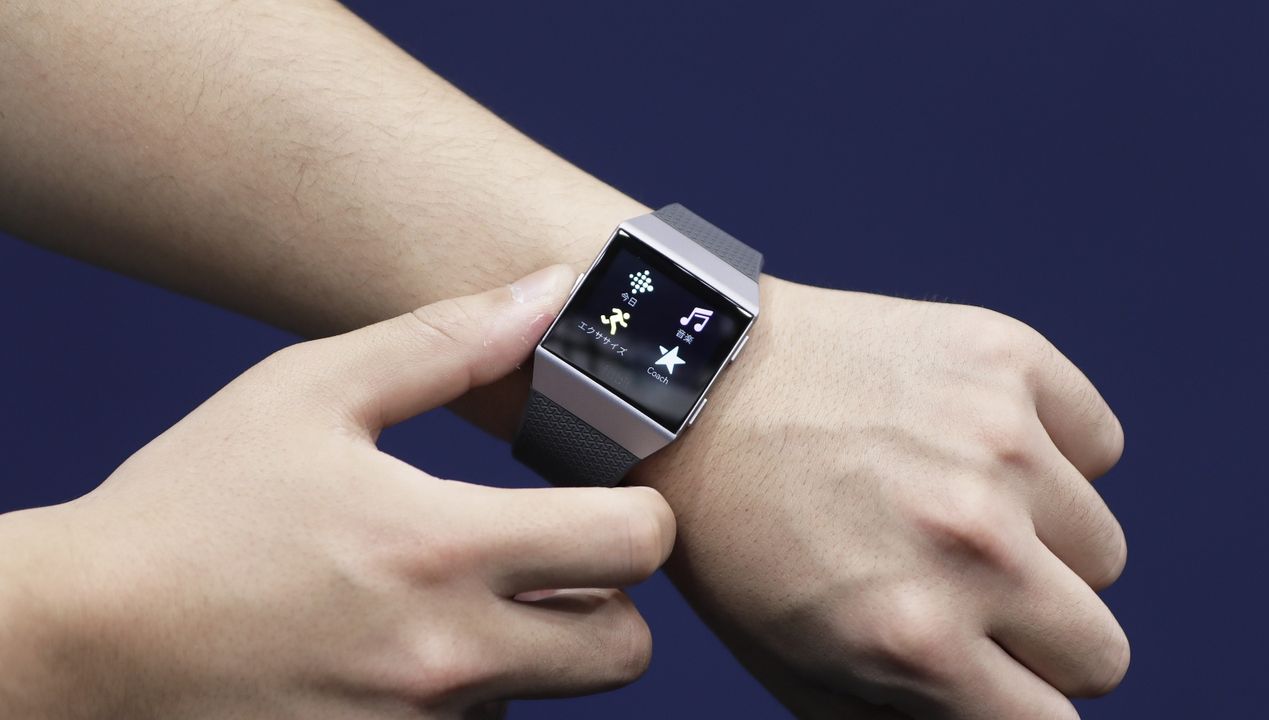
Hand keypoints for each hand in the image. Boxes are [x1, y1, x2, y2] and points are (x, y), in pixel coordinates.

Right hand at [0, 265, 675, 719]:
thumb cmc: (190, 510)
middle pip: (627, 650)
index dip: (640, 516)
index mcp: (443, 546)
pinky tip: (384, 652)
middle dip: (607, 602)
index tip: (602, 501)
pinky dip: (456, 697)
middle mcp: (447, 657)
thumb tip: (549, 293)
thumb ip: (446, 342)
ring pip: (546, 694)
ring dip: (521, 651)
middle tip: (547, 562)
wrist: (81, 643)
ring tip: (428, 601)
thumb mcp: (311, 392)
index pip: (637, 544)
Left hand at [638, 278, 1126, 718]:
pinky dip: (1052, 450)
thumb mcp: (792, 666)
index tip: (985, 670)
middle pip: (1099, 649)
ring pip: (1101, 548)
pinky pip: (1097, 443)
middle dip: (1037, 634)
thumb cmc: (735, 535)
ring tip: (948, 503)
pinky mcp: (1005, 359)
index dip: (1015, 701)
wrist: (692, 386)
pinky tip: (971, 443)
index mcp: (916, 640)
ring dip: (1040, 540)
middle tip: (964, 588)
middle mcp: (971, 545)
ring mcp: (997, 444)